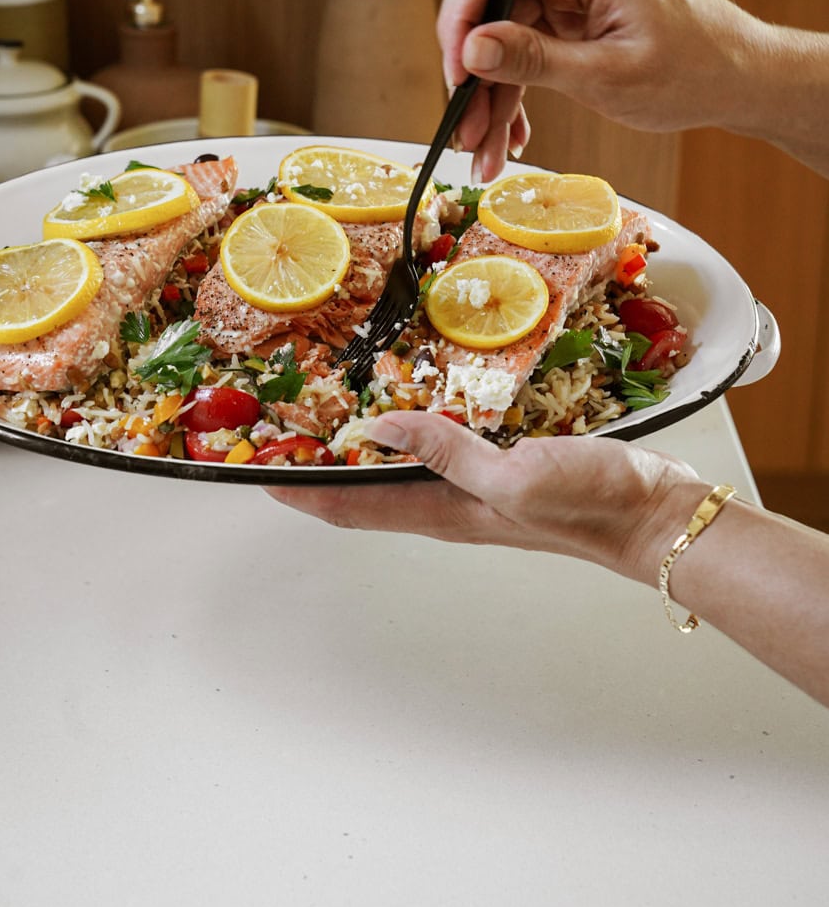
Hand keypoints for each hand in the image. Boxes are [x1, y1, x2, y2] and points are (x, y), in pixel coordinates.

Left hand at [266, 410, 702, 587]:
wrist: (654, 511)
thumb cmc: (592, 504)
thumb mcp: (514, 478)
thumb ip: (446, 454)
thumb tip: (378, 425)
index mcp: (440, 512)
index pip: (348, 506)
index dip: (297, 490)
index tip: (252, 468)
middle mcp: (447, 500)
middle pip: (363, 486)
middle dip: (318, 462)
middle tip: (283, 424)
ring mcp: (474, 482)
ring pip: (398, 461)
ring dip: (360, 439)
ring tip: (329, 402)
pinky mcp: (501, 460)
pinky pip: (441, 439)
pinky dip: (413, 420)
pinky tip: (416, 394)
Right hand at [439, 0, 769, 181]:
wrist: (741, 78)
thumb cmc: (695, 70)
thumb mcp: (607, 74)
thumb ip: (534, 60)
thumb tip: (470, 50)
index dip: (458, 20)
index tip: (454, 75)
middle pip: (490, 9)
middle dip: (473, 76)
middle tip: (464, 132)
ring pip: (503, 39)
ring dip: (491, 97)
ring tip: (484, 153)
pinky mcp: (575, 16)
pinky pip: (527, 51)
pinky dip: (516, 94)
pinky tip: (511, 136)